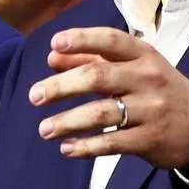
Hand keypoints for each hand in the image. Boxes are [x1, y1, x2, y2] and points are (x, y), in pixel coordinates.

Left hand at [29, 27, 188, 166]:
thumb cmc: (153, 89)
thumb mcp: (130, 68)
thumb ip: (90, 61)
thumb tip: (53, 57)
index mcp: (142, 56)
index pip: (111, 41)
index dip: (83, 40)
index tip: (55, 43)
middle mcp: (148, 79)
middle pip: (98, 77)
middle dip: (61, 86)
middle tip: (34, 96)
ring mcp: (151, 109)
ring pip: (101, 113)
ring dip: (67, 122)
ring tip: (44, 129)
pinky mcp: (150, 139)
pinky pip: (112, 143)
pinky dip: (86, 146)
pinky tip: (67, 148)